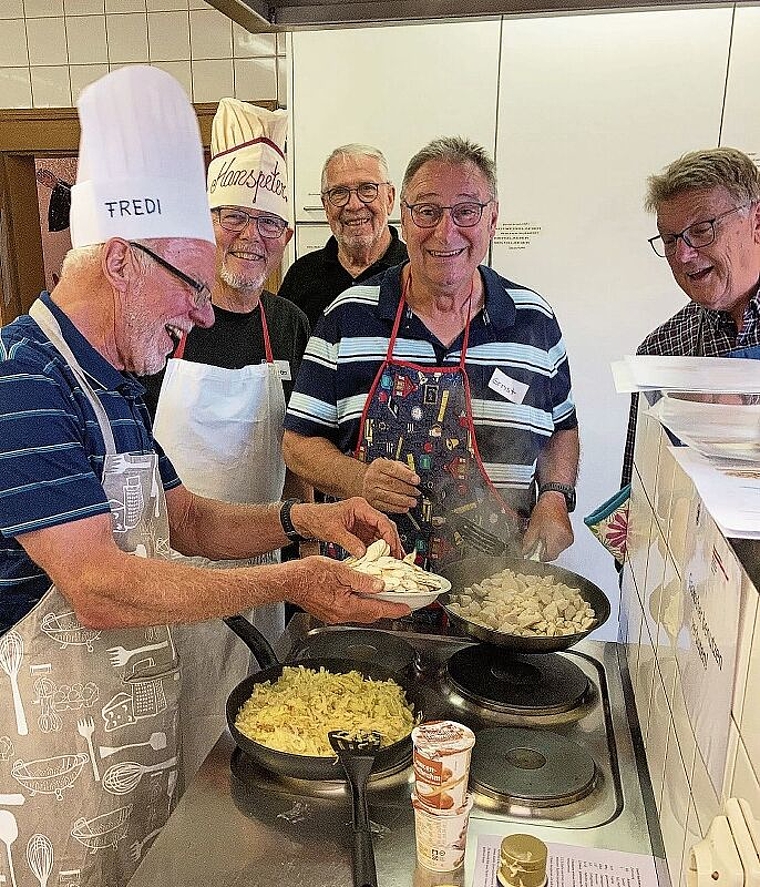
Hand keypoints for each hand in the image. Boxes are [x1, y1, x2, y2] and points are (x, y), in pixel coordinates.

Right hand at [283, 556, 410, 623]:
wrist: (287, 582)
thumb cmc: (307, 575)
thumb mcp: (339, 571)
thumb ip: (361, 579)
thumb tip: (379, 585)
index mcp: (346, 606)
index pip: (377, 610)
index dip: (394, 609)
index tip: (407, 608)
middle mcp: (341, 615)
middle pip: (371, 615)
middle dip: (386, 609)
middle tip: (399, 603)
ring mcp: (334, 616)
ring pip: (361, 613)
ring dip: (373, 607)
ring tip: (384, 598)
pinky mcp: (329, 613)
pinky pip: (350, 611)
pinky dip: (360, 605)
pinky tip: (361, 596)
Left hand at [291, 496, 403, 558]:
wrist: (307, 520)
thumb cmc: (318, 519)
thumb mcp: (334, 531)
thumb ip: (349, 542)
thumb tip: (363, 553)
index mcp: (360, 506)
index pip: (382, 520)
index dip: (389, 536)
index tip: (392, 549)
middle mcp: (364, 513)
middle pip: (386, 526)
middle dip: (393, 542)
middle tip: (397, 557)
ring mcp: (363, 522)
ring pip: (382, 534)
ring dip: (388, 547)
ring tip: (393, 560)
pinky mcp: (361, 531)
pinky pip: (374, 540)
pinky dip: (379, 549)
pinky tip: (382, 558)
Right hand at [360, 458, 419, 513]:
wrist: (364, 480)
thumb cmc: (381, 473)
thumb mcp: (391, 464)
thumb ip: (403, 468)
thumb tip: (414, 476)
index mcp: (379, 465)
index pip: (393, 469)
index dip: (406, 475)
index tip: (416, 480)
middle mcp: (373, 477)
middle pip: (392, 483)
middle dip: (407, 489)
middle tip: (417, 492)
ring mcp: (371, 490)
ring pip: (389, 496)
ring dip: (403, 500)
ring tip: (413, 502)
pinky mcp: (371, 502)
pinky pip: (385, 506)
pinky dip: (397, 508)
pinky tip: (405, 508)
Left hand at [522, 494, 573, 561]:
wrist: (554, 500)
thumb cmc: (545, 510)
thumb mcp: (532, 528)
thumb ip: (529, 544)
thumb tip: (526, 554)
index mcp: (557, 537)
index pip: (548, 557)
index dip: (538, 556)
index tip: (533, 554)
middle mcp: (565, 539)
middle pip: (553, 554)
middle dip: (543, 551)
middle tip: (536, 543)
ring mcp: (569, 538)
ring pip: (556, 550)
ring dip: (548, 547)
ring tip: (542, 536)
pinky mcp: (570, 536)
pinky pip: (560, 545)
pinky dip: (553, 542)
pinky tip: (548, 534)